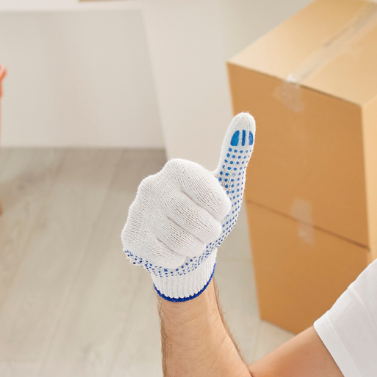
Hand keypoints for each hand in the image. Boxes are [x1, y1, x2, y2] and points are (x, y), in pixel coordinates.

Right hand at [123, 113, 253, 300]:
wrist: (182, 246)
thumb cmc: (208, 212)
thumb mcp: (227, 185)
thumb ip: (237, 153)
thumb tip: (246, 117)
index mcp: (177, 168)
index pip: (214, 198)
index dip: (221, 211)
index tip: (217, 210)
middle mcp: (152, 185)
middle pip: (197, 221)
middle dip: (210, 233)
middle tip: (206, 230)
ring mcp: (138, 210)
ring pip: (181, 242)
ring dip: (194, 248)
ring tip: (190, 241)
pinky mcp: (130, 236)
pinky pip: (166, 256)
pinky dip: (177, 259)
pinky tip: (172, 249)